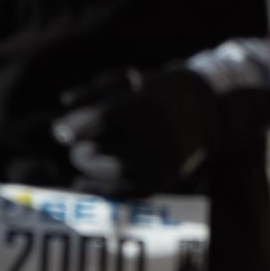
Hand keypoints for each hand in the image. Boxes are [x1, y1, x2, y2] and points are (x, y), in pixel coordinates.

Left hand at [52, 66, 269, 198]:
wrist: (208, 108)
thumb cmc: (159, 90)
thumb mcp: (130, 78)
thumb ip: (94, 90)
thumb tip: (62, 111)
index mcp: (144, 101)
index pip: (100, 119)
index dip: (74, 128)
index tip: (61, 133)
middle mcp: (154, 131)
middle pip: (101, 151)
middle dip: (81, 151)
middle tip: (78, 146)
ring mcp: (162, 157)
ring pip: (110, 174)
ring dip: (89, 170)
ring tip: (86, 159)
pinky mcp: (165, 178)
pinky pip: (127, 192)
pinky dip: (103, 190)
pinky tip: (88, 183)